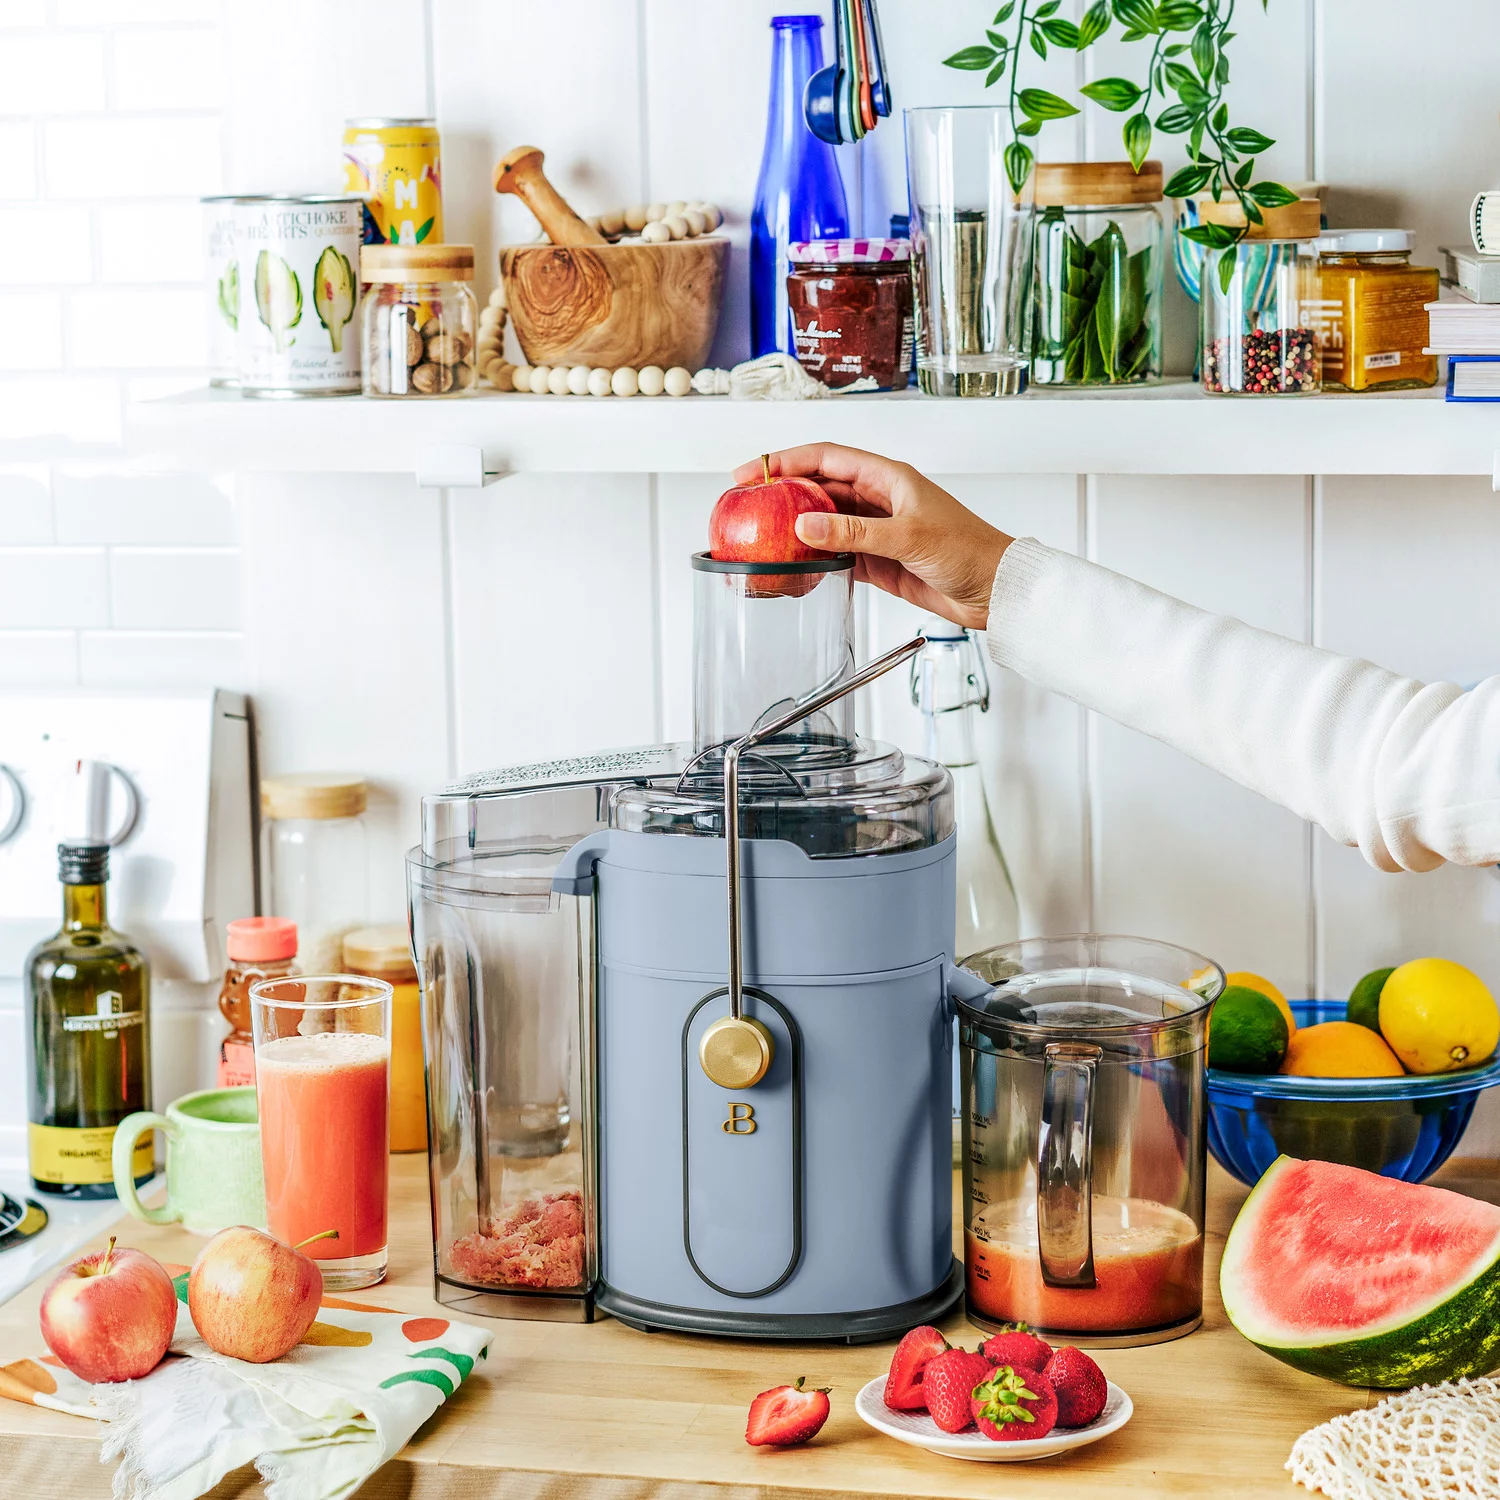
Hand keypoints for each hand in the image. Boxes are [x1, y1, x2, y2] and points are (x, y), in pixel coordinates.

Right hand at [732, 444, 1012, 630]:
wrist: (994, 589)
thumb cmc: (968, 550)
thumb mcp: (907, 537)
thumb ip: (853, 533)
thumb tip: (804, 528)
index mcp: (888, 478)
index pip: (826, 458)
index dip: (786, 460)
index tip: (753, 471)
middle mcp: (879, 499)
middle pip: (819, 486)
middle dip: (782, 491)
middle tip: (747, 503)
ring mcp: (876, 529)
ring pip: (824, 520)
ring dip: (795, 525)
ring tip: (761, 533)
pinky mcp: (878, 560)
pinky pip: (837, 552)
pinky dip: (814, 557)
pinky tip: (794, 563)